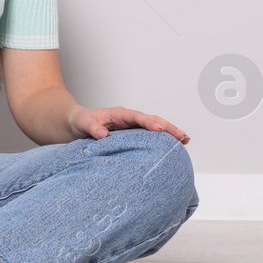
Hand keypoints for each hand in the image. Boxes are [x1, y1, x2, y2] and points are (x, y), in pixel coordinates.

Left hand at [68, 105, 189, 143]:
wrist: (77, 124)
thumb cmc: (81, 122)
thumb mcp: (83, 123)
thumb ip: (92, 128)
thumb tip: (102, 135)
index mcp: (119, 114)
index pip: (137, 117)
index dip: (148, 122)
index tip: (159, 129)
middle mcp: (129, 119)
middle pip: (152, 120)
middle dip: (168, 127)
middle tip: (183, 136)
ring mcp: (133, 126)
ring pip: (155, 127)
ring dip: (170, 132)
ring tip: (185, 140)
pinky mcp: (133, 134)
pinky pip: (150, 136)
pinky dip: (162, 139)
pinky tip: (173, 147)